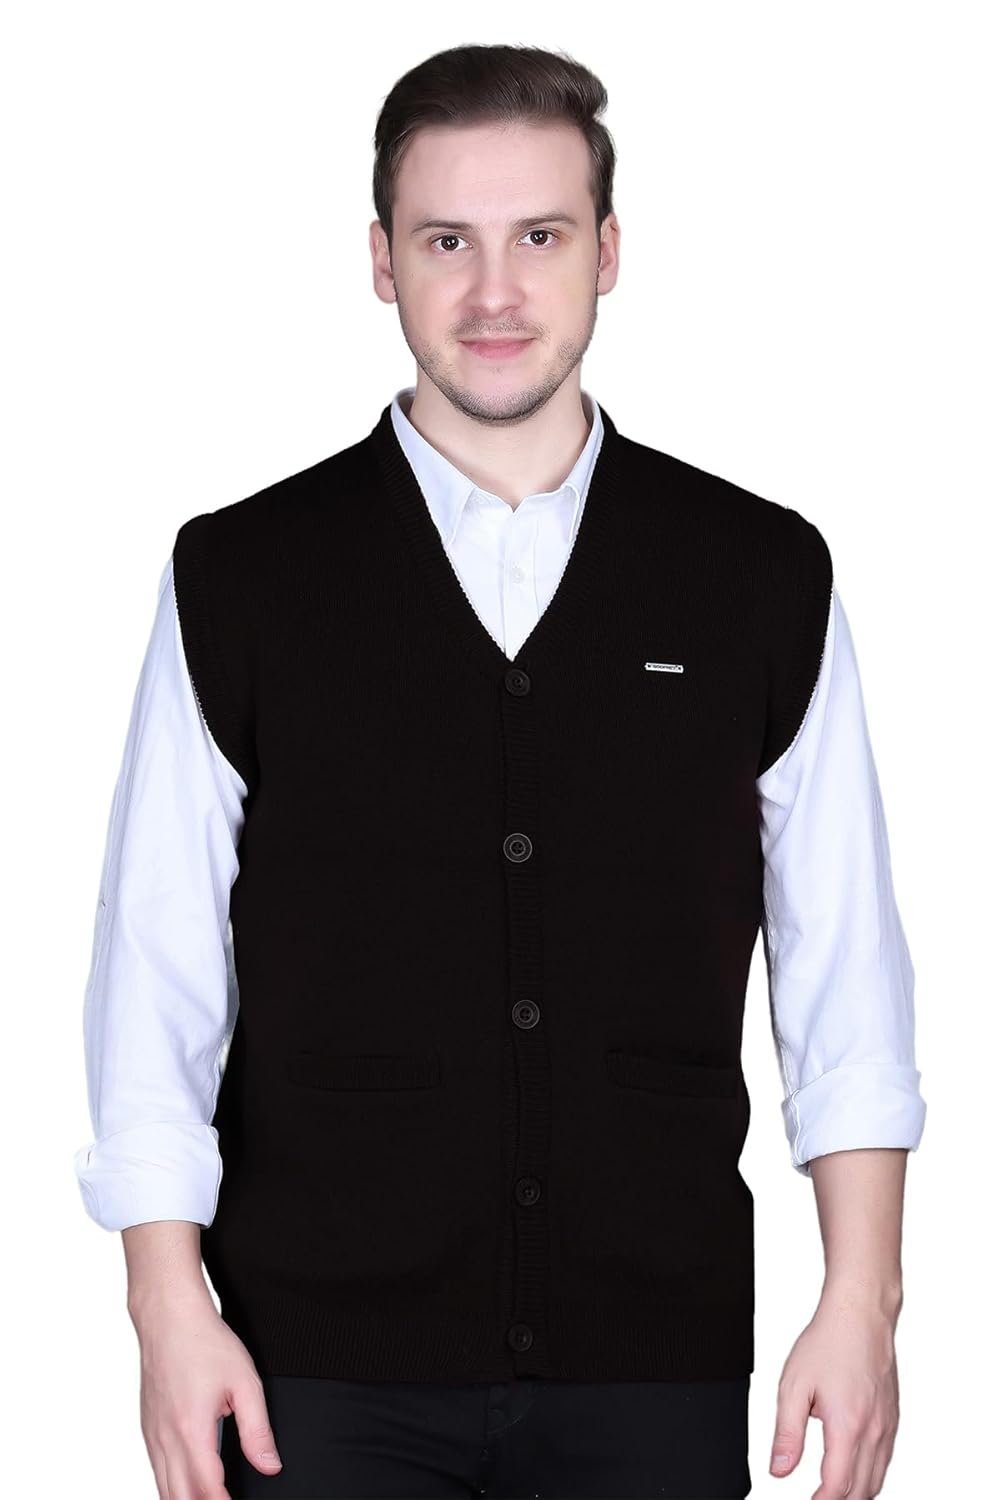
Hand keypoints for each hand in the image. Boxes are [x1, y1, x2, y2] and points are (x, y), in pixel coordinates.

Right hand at [131, 1291, 282, 1497]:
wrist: (169, 1318)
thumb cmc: (205, 1343)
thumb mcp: (245, 1383)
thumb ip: (257, 1430)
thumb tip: (270, 1466)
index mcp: (192, 1429)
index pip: (207, 1488)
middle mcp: (166, 1439)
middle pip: (180, 1497)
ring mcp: (152, 1435)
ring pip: (163, 1489)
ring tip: (211, 1498)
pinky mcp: (148, 1429)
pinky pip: (156, 1471)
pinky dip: (171, 1487)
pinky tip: (188, 1488)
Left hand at [769, 1286, 900, 1497]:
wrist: (860, 1315)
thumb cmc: (828, 1343)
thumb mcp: (793, 1386)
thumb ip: (786, 1434)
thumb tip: (779, 1470)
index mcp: (847, 1426)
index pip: (838, 1487)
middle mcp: (873, 1431)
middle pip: (862, 1491)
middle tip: (818, 1498)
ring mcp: (887, 1425)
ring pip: (878, 1479)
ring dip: (857, 1493)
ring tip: (834, 1492)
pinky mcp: (893, 1417)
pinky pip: (886, 1460)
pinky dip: (871, 1474)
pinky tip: (855, 1468)